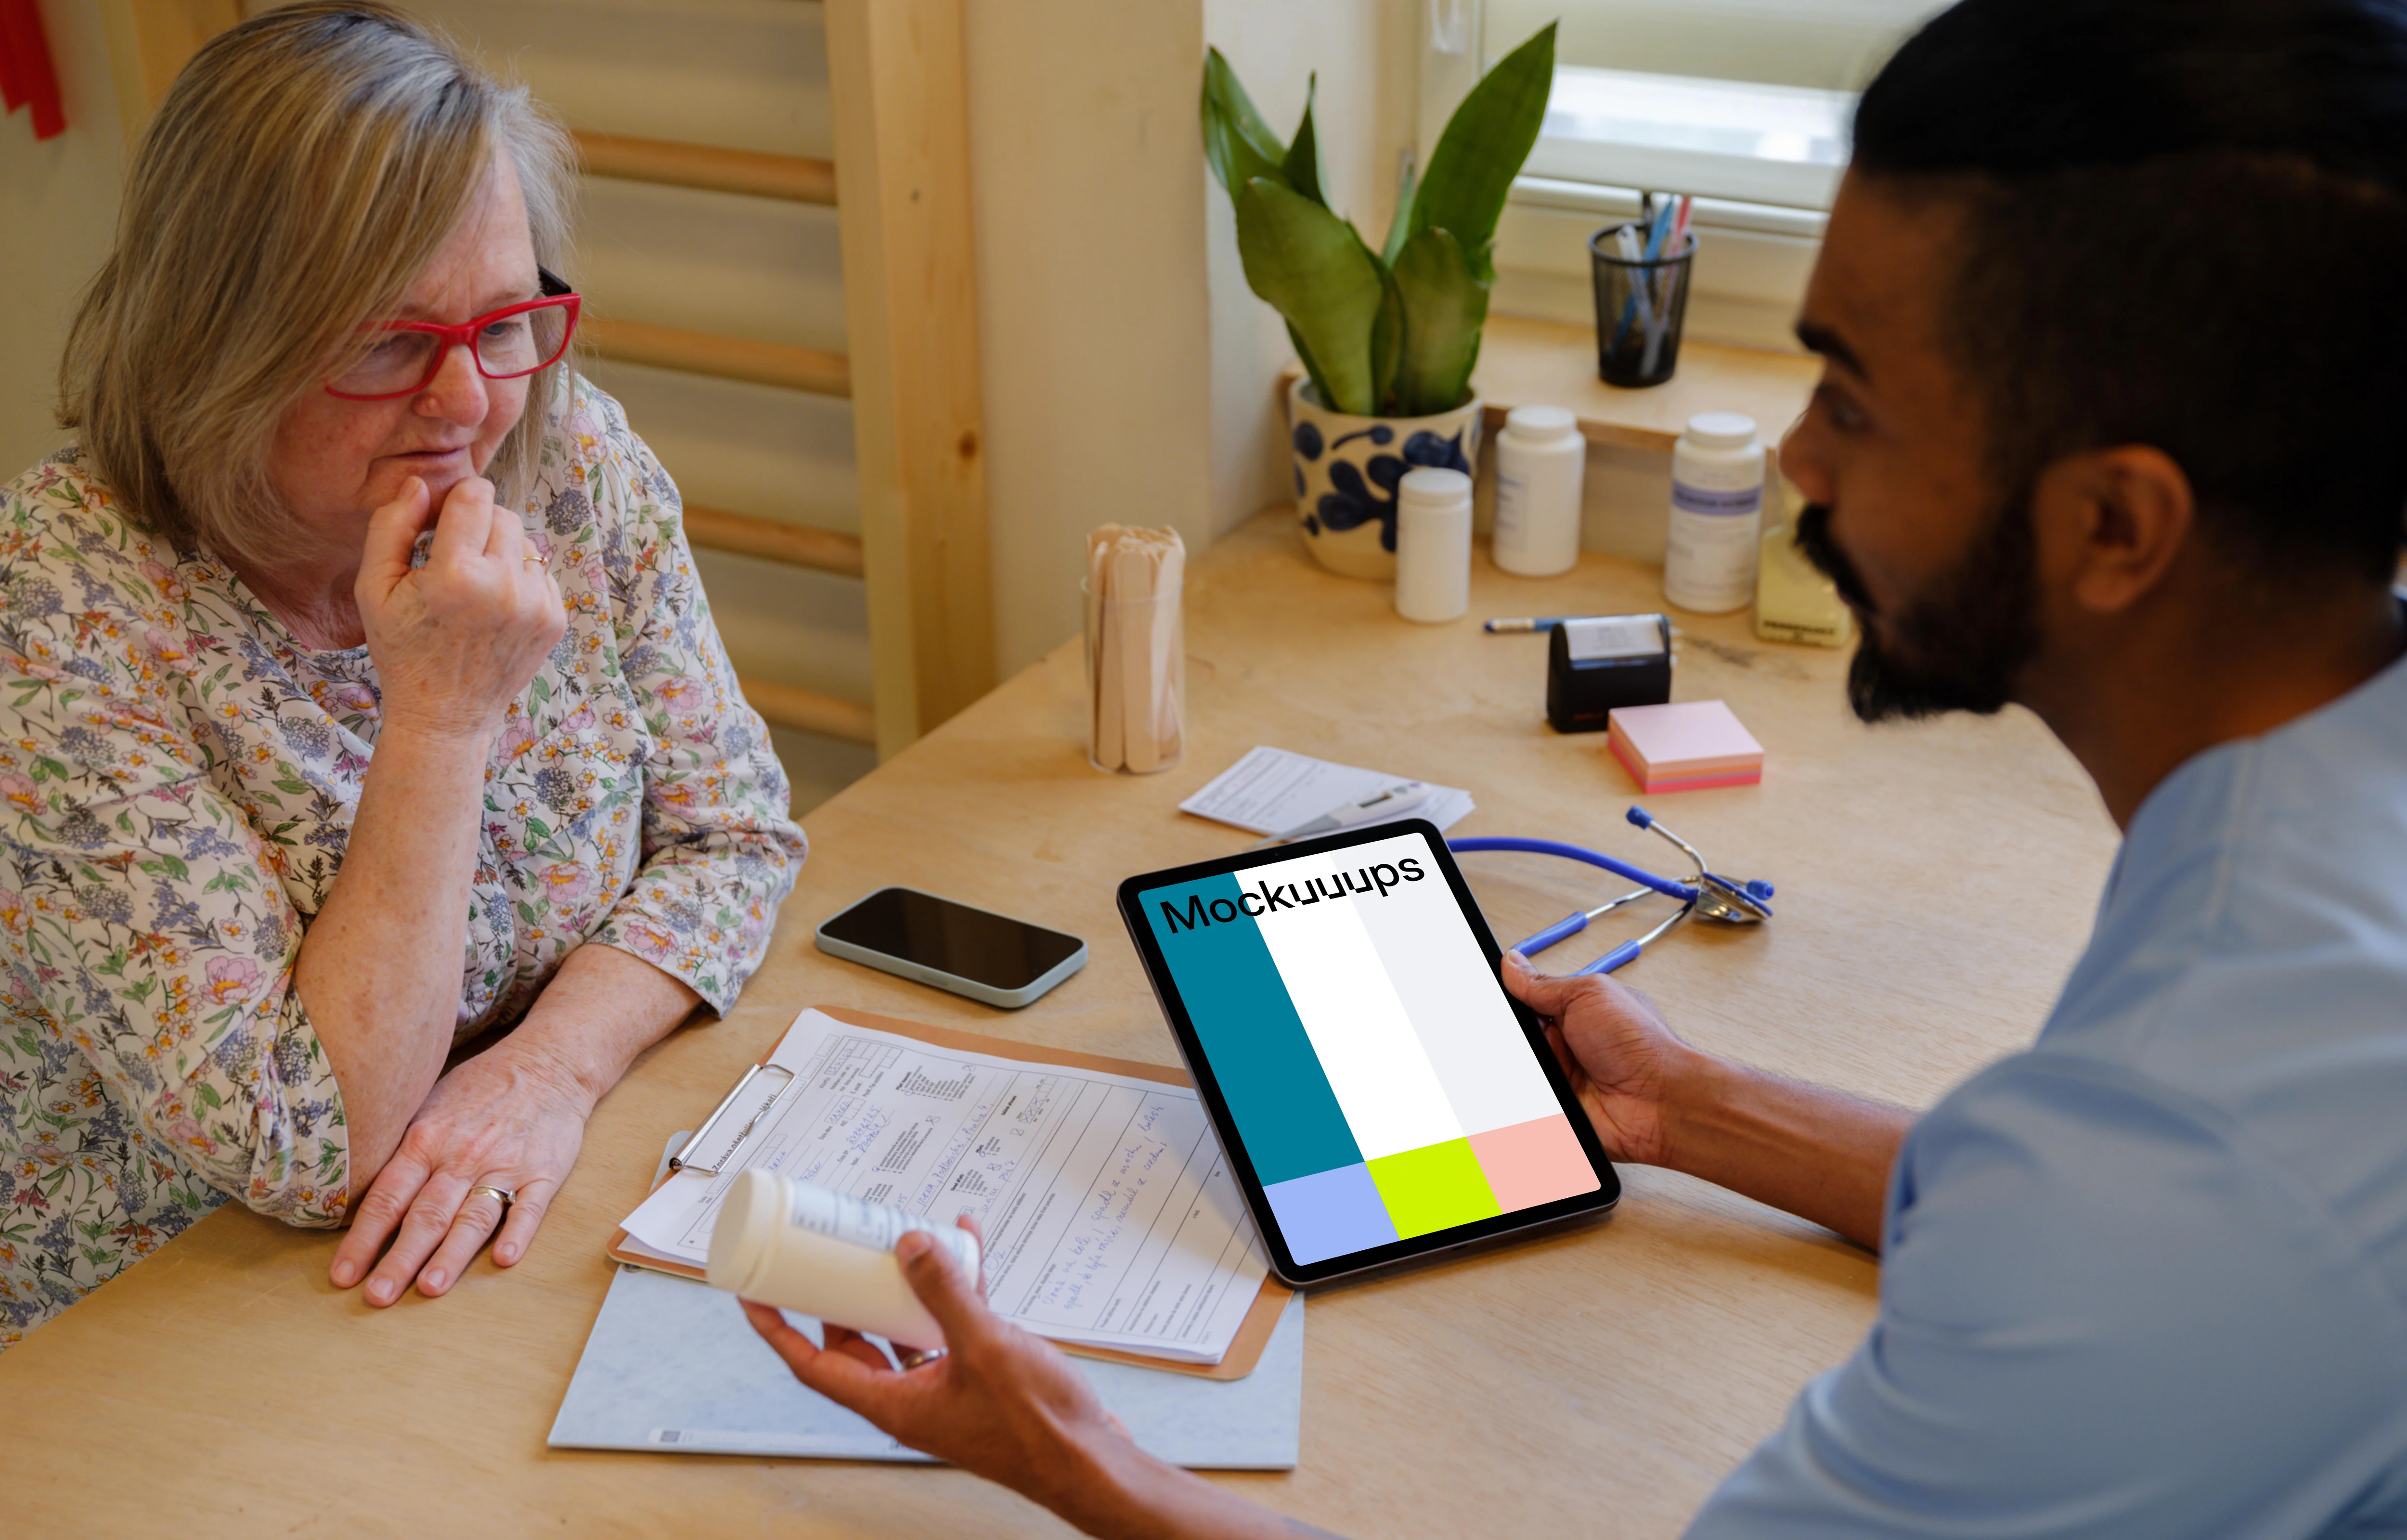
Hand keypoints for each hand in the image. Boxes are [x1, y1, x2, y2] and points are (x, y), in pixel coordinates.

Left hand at [329, 1036, 593, 1303]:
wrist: (547, 1062)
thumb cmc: (480, 1088)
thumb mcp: (429, 1105)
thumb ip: (402, 1149)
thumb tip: (358, 1194)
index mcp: (427, 1139)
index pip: (388, 1196)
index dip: (364, 1238)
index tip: (343, 1275)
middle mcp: (462, 1155)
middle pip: (426, 1214)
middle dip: (400, 1258)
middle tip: (378, 1296)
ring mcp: (505, 1164)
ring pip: (473, 1216)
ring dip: (452, 1254)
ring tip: (430, 1288)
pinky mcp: (544, 1171)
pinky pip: (530, 1206)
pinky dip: (518, 1232)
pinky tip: (504, 1257)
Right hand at [356, 474, 563, 744]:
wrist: (445, 716)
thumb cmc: (403, 650)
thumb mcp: (375, 589)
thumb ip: (391, 527)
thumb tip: (419, 484)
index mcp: (456, 575)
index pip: (475, 495)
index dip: (456, 500)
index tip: (442, 521)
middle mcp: (504, 587)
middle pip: (503, 514)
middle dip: (478, 526)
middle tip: (453, 556)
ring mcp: (536, 605)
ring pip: (525, 542)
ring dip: (500, 552)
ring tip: (473, 586)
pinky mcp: (555, 620)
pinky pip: (540, 573)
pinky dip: (518, 580)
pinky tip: (493, 606)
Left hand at [740, 1220, 1134, 1511]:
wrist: (1092, 1459)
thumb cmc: (1037, 1428)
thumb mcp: (985, 1348)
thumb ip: (946, 1294)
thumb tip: (908, 1247)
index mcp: (894, 1404)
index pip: (812, 1365)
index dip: (778, 1328)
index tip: (754, 1294)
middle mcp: (912, 1398)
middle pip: (854, 1343)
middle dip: (840, 1295)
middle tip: (829, 1253)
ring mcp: (945, 1388)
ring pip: (903, 1330)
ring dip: (900, 1286)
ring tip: (898, 1240)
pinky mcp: (979, 1377)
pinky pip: (951, 1327)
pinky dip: (953, 1290)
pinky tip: (967, 1251)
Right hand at [1503, 949, 1700, 1167]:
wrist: (1662, 1101)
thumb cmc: (1641, 1045)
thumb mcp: (1588, 995)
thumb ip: (1543, 984)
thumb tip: (1511, 963)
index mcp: (1573, 1008)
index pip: (1524, 999)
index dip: (1506, 999)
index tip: (1486, 994)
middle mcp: (1565, 1041)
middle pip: (1517, 1035)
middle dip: (1510, 1035)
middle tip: (1524, 1038)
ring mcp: (1560, 1075)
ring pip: (1518, 1068)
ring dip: (1519, 1066)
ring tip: (1538, 1065)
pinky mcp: (1557, 1106)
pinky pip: (1525, 1101)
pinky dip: (1523, 1097)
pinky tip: (1535, 1088)